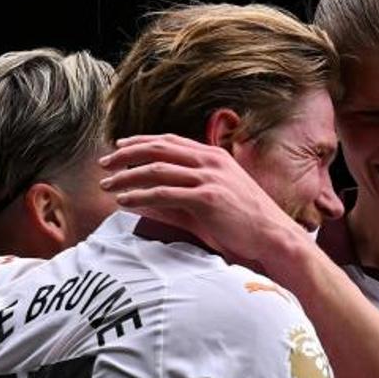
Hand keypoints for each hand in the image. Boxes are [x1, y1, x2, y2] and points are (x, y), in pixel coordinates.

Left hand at [98, 134, 298, 263]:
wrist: (274, 236)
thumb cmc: (246, 222)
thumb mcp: (217, 197)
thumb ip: (188, 190)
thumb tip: (153, 194)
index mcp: (213, 156)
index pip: (169, 141)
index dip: (141, 142)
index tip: (119, 148)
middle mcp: (210, 161)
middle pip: (158, 149)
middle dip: (127, 154)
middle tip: (104, 163)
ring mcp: (209, 178)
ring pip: (157, 170)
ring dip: (127, 176)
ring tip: (107, 184)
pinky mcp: (208, 198)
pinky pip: (164, 193)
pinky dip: (140, 196)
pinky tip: (124, 200)